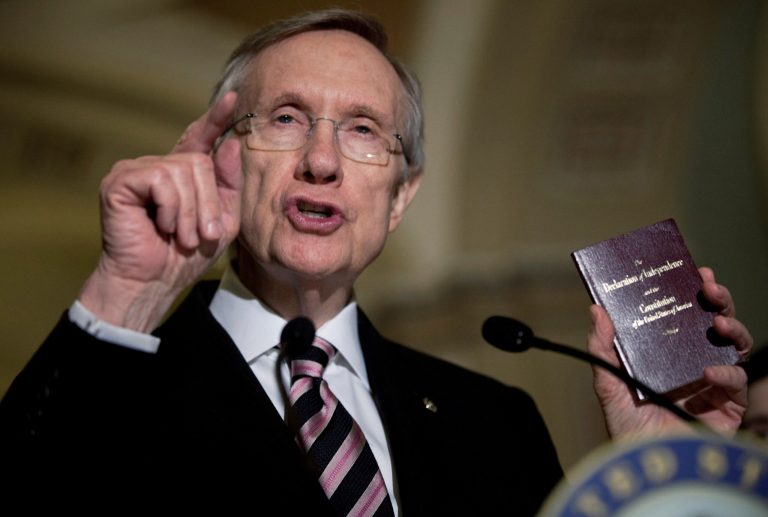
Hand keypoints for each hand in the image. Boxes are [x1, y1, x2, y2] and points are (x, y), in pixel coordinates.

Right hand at [78, 92, 242, 331]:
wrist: (152, 283)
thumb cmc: (185, 256)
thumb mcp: (221, 220)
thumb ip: (228, 184)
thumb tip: (230, 143)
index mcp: (180, 175)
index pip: (200, 139)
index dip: (215, 119)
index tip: (232, 98)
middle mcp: (157, 166)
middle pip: (200, 161)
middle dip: (208, 203)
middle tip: (202, 235)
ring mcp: (136, 170)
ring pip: (183, 170)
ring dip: (191, 211)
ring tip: (183, 237)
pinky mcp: (120, 180)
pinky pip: (161, 180)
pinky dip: (171, 208)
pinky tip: (162, 226)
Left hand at [588, 267, 751, 437]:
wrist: (646, 464)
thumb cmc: (626, 427)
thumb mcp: (607, 383)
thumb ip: (602, 348)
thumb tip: (595, 308)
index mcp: (666, 355)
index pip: (683, 317)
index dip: (691, 293)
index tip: (694, 271)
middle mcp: (691, 364)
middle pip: (713, 324)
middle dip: (716, 300)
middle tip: (709, 285)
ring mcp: (713, 383)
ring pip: (735, 346)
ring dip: (732, 327)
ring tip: (717, 321)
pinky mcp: (728, 406)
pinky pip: (737, 383)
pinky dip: (726, 374)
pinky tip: (709, 373)